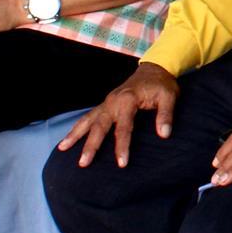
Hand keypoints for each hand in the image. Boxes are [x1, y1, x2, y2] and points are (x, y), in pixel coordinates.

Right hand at [57, 64, 179, 167]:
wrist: (154, 69)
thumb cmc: (162, 84)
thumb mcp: (169, 96)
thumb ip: (166, 115)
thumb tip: (164, 134)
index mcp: (128, 100)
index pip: (124, 127)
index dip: (122, 146)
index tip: (121, 163)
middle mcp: (113, 101)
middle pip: (99, 126)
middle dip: (90, 145)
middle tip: (83, 163)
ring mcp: (107, 102)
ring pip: (87, 120)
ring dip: (74, 134)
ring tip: (62, 148)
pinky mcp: (105, 104)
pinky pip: (88, 117)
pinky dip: (77, 127)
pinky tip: (68, 138)